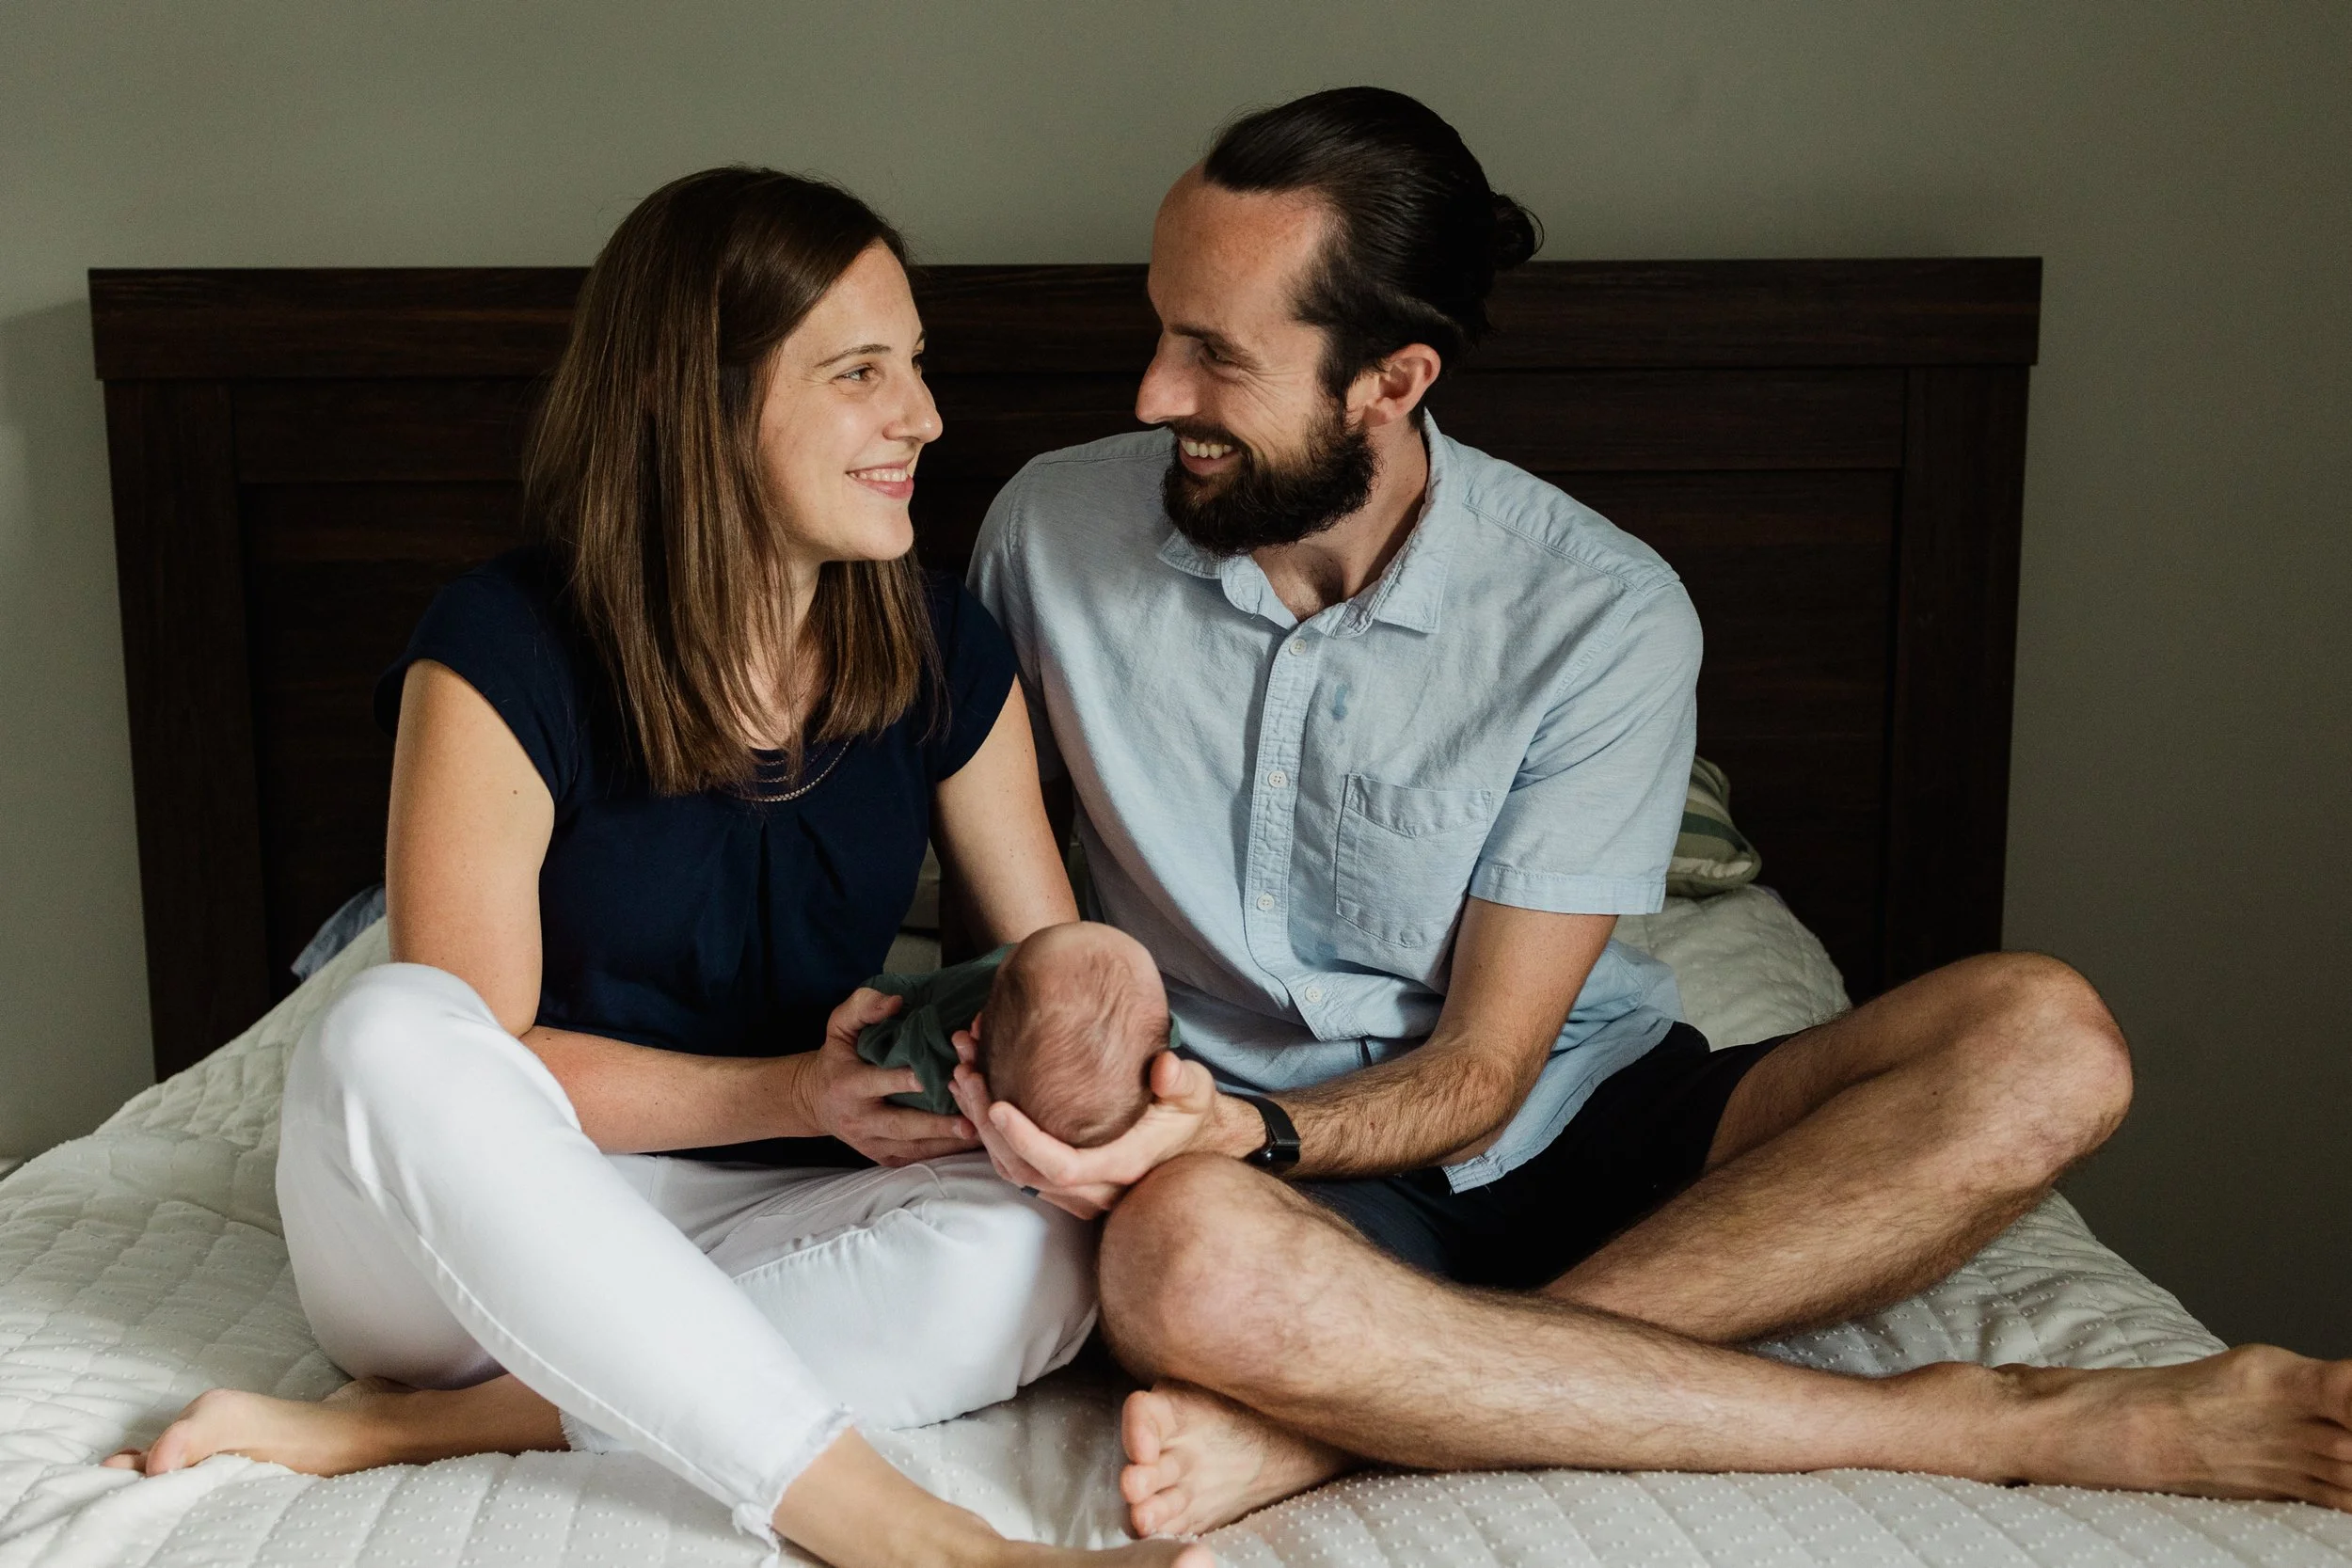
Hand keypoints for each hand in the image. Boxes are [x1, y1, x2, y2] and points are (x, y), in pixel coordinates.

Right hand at [797, 988, 978, 1166]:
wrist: (816, 1100)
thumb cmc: (837, 1057)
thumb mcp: (839, 1026)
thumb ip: (862, 1007)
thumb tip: (895, 1002)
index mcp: (847, 1085)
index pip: (875, 1084)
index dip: (899, 1081)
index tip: (926, 1078)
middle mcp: (859, 1119)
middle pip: (900, 1125)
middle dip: (934, 1125)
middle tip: (968, 1122)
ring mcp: (871, 1142)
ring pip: (912, 1147)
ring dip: (946, 1143)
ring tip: (979, 1136)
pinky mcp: (884, 1156)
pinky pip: (915, 1158)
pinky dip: (943, 1152)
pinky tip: (970, 1144)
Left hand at [949, 1033, 1226, 1219]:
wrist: (1198, 1145)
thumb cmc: (1191, 1114)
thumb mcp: (1195, 1091)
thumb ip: (1181, 1080)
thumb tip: (1165, 1068)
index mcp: (1121, 1166)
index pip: (1060, 1166)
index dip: (1024, 1140)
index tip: (997, 1104)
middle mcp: (1095, 1190)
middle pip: (1023, 1171)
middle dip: (987, 1124)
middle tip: (967, 1073)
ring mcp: (1078, 1194)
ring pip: (1013, 1173)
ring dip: (981, 1128)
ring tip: (964, 1077)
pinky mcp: (1066, 1186)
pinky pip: (1018, 1170)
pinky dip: (992, 1137)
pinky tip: (977, 1098)